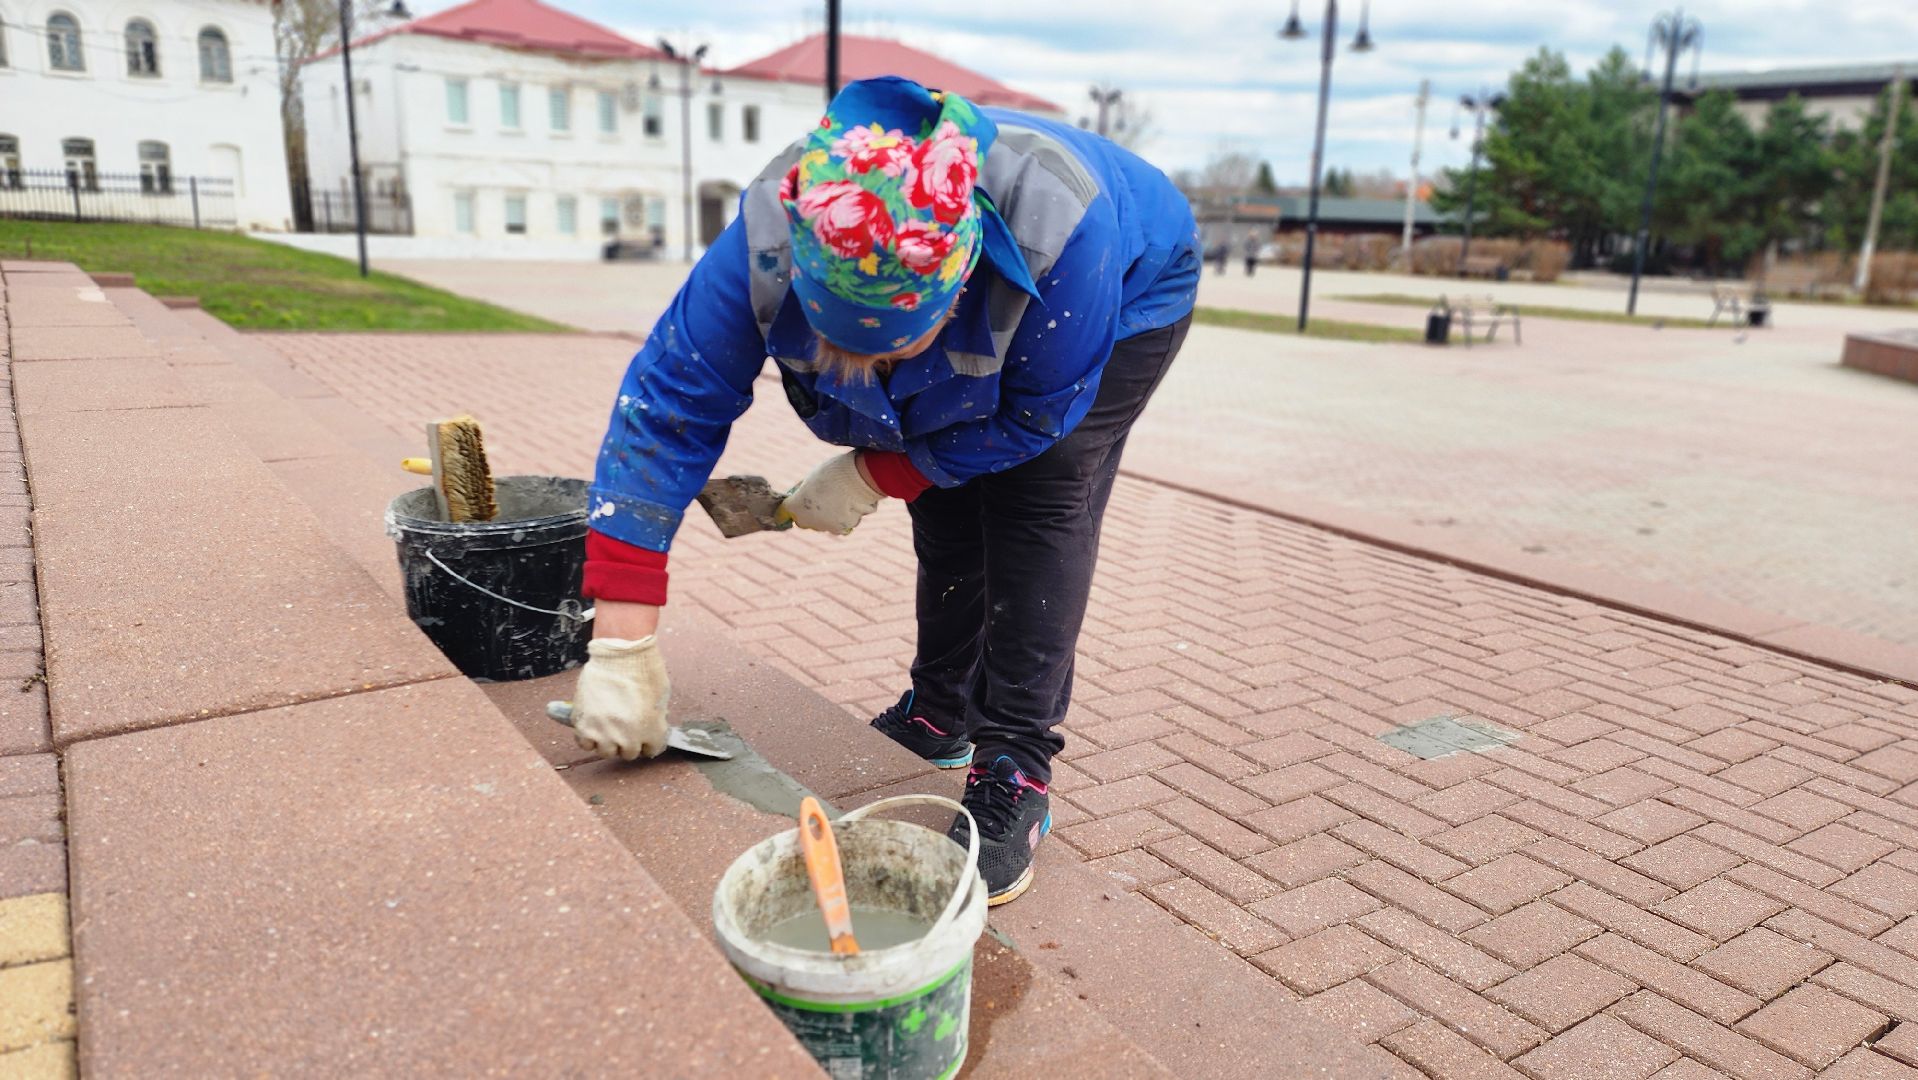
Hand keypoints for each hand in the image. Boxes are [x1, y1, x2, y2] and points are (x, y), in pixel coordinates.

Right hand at [571, 636, 670, 759]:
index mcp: (651, 731)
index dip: (649, 742)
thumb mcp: (661, 697)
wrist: (620, 655)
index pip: (652, 750)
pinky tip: (593, 727)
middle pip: (629, 753)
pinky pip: (585, 744)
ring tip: (609, 728)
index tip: (645, 736)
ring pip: (606, 752)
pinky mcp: (584, 725)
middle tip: (626, 728)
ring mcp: (604, 733)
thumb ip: (657, 718)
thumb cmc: (643, 670)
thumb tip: (651, 726)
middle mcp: (628, 738)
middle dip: (630, 742)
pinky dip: (589, 738)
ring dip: (609, 742)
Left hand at [782, 451, 883, 534]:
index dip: (788, 509)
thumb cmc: (834, 472)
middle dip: (809, 514)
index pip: (783, 513)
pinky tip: (850, 505)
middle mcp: (807, 521)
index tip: (791, 506)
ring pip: (823, 525)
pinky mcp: (841, 529)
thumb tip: (806, 496)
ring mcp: (824, 527)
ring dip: (828, 517)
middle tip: (820, 500)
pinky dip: (844, 518)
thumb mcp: (812, 479)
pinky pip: (840, 525)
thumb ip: (806, 491)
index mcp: (794, 506)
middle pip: (804, 521)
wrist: (858, 478)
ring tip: (839, 500)